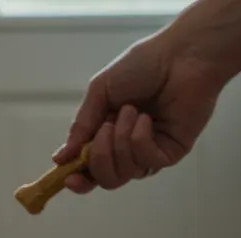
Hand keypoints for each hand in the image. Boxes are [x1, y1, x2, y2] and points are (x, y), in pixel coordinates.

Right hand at [52, 33, 226, 193]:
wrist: (180, 56)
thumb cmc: (142, 66)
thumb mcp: (100, 92)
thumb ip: (81, 126)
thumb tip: (61, 158)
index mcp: (107, 134)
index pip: (90, 169)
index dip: (78, 179)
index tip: (67, 177)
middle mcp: (128, 148)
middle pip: (106, 179)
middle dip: (99, 158)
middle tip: (105, 130)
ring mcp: (150, 152)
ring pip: (125, 173)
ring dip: (121, 141)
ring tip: (131, 111)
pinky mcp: (171, 152)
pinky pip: (147, 162)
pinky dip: (140, 139)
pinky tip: (146, 118)